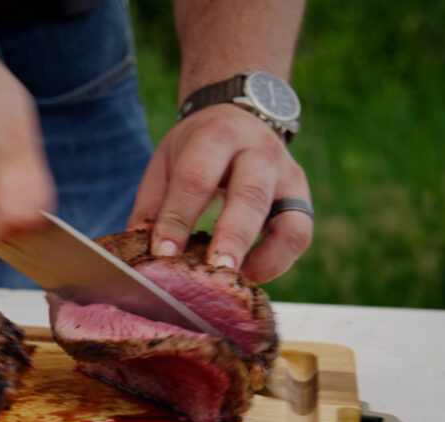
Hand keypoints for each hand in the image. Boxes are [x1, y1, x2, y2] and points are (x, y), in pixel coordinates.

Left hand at [128, 104, 312, 283]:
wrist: (238, 117)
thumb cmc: (196, 148)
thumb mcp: (166, 162)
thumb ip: (152, 205)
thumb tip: (141, 251)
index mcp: (217, 135)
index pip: (196, 178)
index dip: (178, 219)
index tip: (163, 254)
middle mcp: (260, 152)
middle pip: (250, 196)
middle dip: (231, 239)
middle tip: (213, 272)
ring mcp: (289, 176)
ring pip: (289, 222)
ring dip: (264, 258)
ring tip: (233, 282)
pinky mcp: (303, 199)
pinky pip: (299, 236)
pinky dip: (277, 262)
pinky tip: (249, 275)